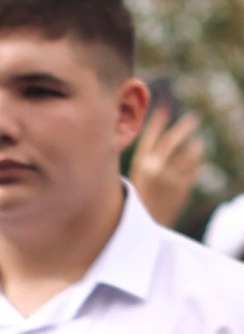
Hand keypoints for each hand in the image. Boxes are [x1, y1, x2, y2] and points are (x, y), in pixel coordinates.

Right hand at [132, 103, 205, 229]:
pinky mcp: (183, 188)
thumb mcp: (136, 177)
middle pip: (172, 140)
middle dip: (184, 126)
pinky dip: (198, 162)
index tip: (165, 107)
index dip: (158, 120)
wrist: (144, 227)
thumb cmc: (139, 200)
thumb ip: (146, 159)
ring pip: (189, 153)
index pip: (150, 136)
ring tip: (198, 143)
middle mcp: (155, 169)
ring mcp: (170, 178)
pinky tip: (198, 160)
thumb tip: (157, 139)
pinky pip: (195, 168)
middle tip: (194, 118)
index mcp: (140, 165)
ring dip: (195, 146)